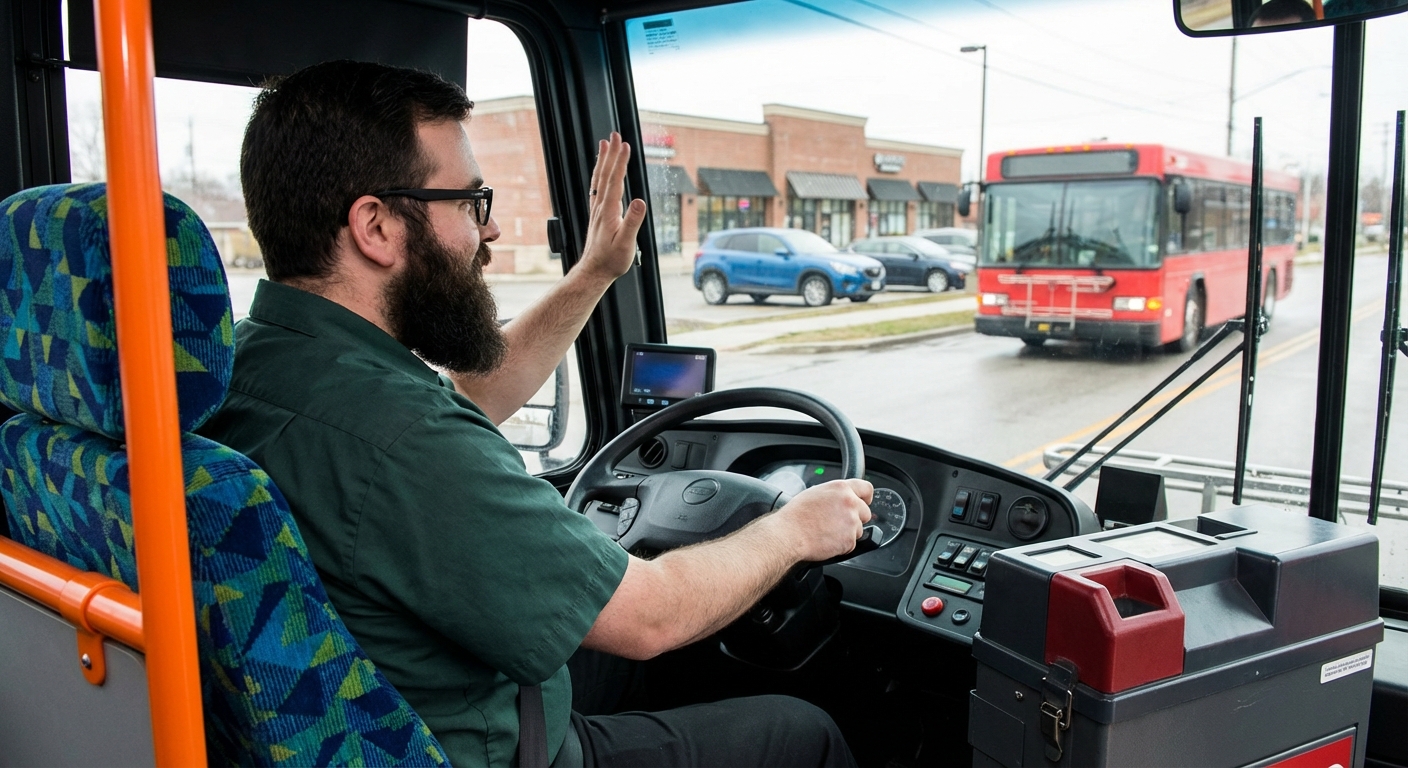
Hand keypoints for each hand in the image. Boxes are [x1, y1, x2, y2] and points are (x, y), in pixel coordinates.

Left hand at [579, 133, 647, 281]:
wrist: (594, 271)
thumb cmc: (611, 260)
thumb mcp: (626, 243)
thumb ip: (632, 222)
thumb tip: (639, 201)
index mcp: (608, 211)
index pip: (615, 181)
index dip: (620, 162)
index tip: (624, 145)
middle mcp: (601, 207)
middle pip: (605, 175)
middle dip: (611, 153)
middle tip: (614, 134)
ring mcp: (598, 210)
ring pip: (600, 179)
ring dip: (604, 160)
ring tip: (605, 143)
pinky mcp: (598, 214)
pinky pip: (598, 188)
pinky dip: (601, 174)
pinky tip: (602, 170)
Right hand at [771, 479, 873, 562]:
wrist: (789, 534)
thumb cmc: (796, 515)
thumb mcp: (815, 493)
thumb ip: (834, 494)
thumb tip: (841, 498)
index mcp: (841, 488)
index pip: (867, 489)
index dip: (865, 498)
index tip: (864, 503)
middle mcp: (850, 503)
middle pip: (865, 513)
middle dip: (855, 519)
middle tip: (837, 523)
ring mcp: (851, 522)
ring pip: (859, 530)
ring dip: (847, 533)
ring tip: (828, 532)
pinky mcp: (849, 540)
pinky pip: (851, 544)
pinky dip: (842, 546)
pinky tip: (827, 541)